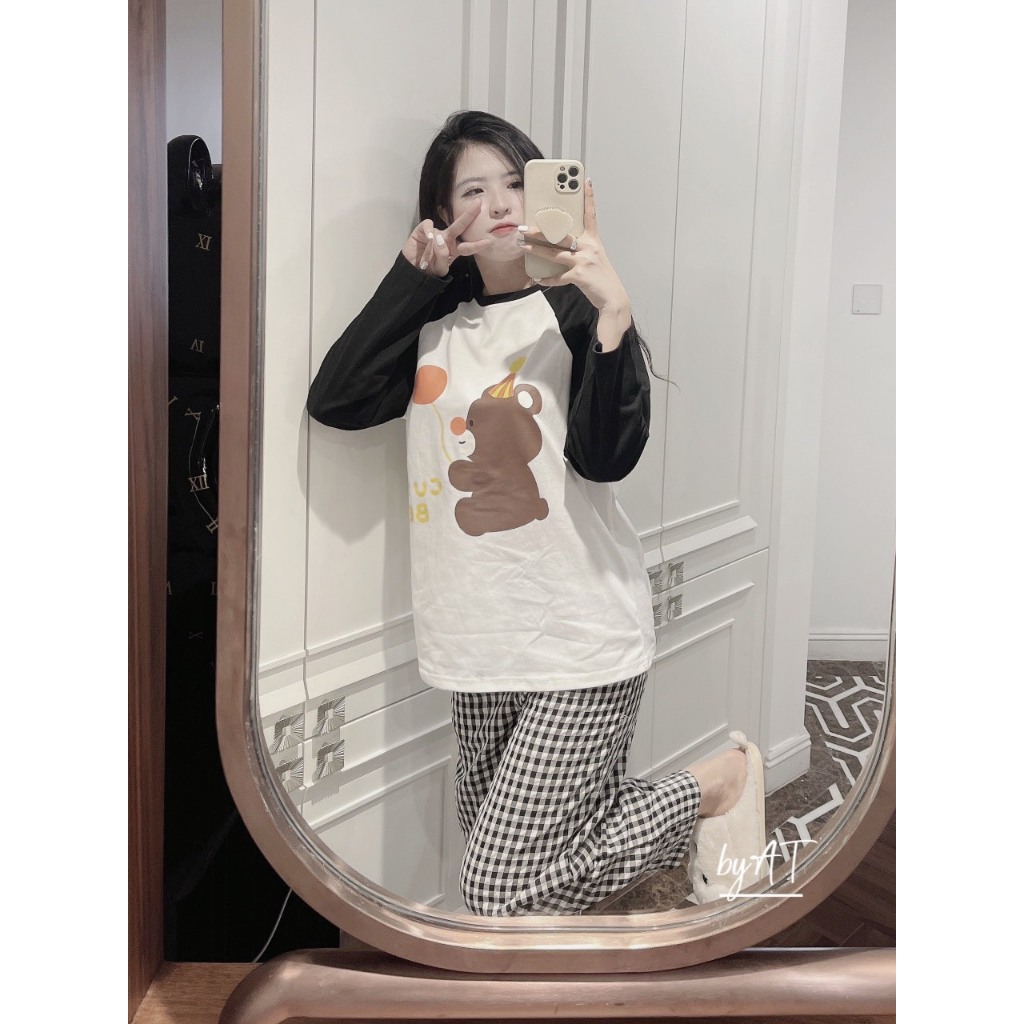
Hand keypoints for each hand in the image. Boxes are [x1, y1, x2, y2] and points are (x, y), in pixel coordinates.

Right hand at [402, 199, 493, 276]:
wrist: (411, 270)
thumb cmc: (428, 270)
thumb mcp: (439, 269)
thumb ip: (441, 256)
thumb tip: (439, 239)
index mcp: (454, 250)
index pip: (468, 247)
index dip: (477, 245)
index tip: (489, 242)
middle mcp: (447, 240)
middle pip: (460, 226)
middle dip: (470, 215)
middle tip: (479, 204)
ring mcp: (435, 233)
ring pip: (441, 233)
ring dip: (436, 246)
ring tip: (428, 257)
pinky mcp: (422, 229)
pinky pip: (428, 225)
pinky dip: (428, 230)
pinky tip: (427, 237)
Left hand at [517, 178, 631, 326]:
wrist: (613, 299)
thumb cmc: (602, 279)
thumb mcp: (595, 259)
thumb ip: (580, 251)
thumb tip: (559, 248)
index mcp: (594, 241)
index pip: (591, 215)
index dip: (589, 197)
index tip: (585, 181)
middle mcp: (589, 247)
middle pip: (561, 234)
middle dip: (540, 230)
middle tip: (524, 226)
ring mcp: (584, 260)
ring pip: (555, 252)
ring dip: (536, 250)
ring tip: (522, 246)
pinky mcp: (579, 275)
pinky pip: (558, 277)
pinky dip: (547, 278)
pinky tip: (538, 278)